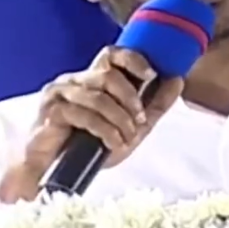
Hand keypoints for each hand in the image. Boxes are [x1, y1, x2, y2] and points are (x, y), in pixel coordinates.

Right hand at [0, 46, 183, 202]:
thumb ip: (154, 105)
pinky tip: (112, 144)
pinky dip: (104, 131)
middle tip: (139, 120)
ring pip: (98, 97)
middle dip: (130, 99)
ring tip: (127, 138)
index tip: (151, 75)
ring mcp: (59, 93)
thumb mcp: (131, 127)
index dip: (133, 59)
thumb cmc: (89, 146)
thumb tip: (178, 79)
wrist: (55, 173)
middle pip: (107, 75)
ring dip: (119, 120)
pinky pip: (84, 115)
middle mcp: (74, 80)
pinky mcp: (50, 111)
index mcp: (91, 78)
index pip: (111, 54)